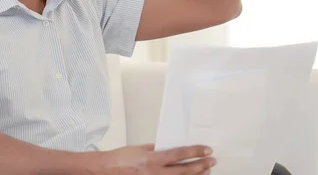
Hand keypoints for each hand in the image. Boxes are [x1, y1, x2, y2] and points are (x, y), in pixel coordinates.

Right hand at [99, 143, 215, 174]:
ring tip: (206, 172)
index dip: (195, 152)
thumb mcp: (140, 148)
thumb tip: (170, 147)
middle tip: (212, 161)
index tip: (206, 150)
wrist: (105, 170)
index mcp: (152, 159)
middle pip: (184, 170)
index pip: (179, 154)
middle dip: (201, 165)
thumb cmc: (119, 159)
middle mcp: (155, 173)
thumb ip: (156, 148)